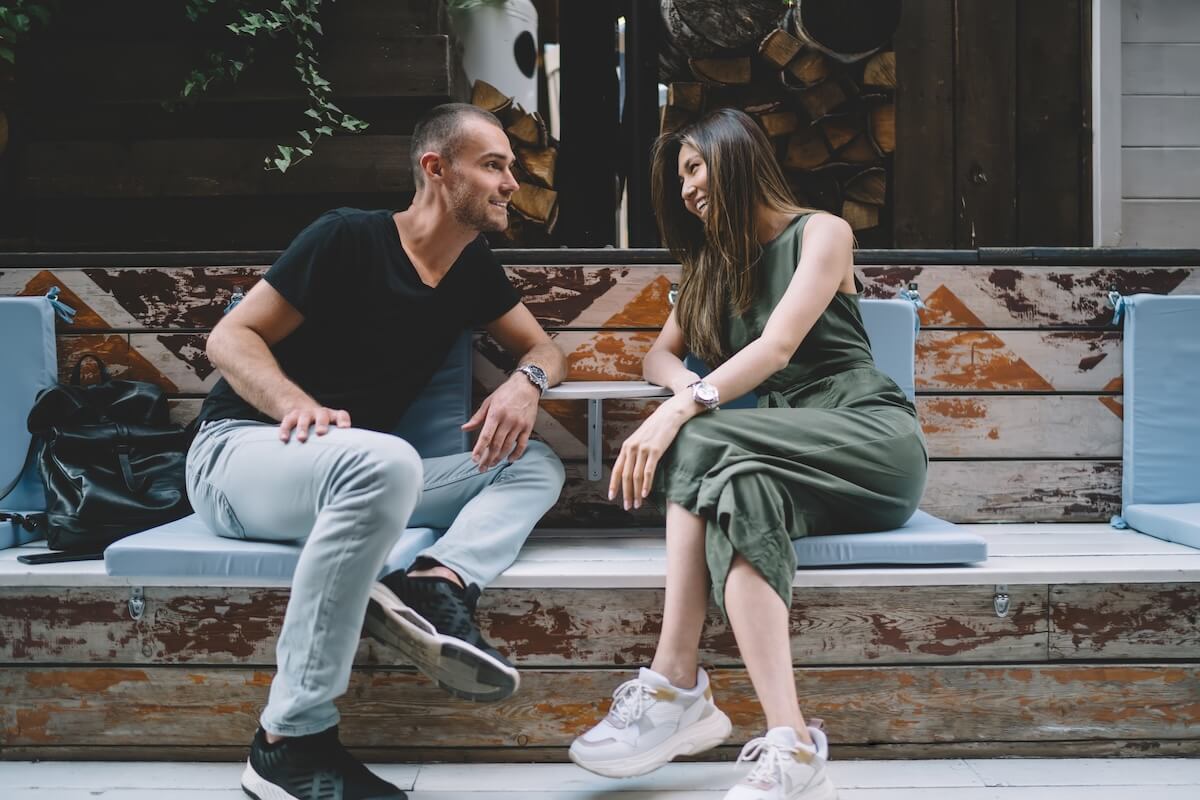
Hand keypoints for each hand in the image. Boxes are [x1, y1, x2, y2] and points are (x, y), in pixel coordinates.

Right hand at [279, 404, 350, 442]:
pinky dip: (285, 430)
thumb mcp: (331, 433)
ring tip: (301, 439)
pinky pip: (288, 421)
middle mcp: (320, 413)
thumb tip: (345, 463)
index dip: (343, 420)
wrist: (304, 412)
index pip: (341, 415)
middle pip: (322, 416)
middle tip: (320, 433)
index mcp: (333, 416)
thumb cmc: (322, 430)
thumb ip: (337, 443)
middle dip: (321, 424)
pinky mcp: (292, 416)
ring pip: (304, 418)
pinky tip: (284, 439)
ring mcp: (305, 413)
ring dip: (303, 428)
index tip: (344, 428)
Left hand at [462, 374, 539, 470]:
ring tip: (492, 464)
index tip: (474, 459)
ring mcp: (518, 425)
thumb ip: (477, 417)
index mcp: (495, 414)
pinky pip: (522, 445)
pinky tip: (509, 460)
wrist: (526, 386)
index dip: (479, 449)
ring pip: (508, 446)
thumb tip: (465, 428)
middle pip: (496, 444)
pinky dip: (516, 454)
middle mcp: (507, 420)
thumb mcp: (488, 402)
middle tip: (481, 468)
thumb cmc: (506, 393)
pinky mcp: (528, 427)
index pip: (486, 436)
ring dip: (499, 458)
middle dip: (487, 458)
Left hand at [610, 395, 695, 509]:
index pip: (617, 469)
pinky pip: (648, 471)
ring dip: (636, 492)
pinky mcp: (655, 451)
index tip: (612, 496)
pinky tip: (646, 493)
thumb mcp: (640, 440)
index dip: (614, 484)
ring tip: (637, 502)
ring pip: (636, 476)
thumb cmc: (655, 428)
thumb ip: (634, 453)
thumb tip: (631, 470)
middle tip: (627, 505)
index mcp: (626, 447)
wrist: (668, 416)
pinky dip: (646, 484)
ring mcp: (643, 450)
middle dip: (626, 493)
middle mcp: (632, 448)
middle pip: (626, 476)